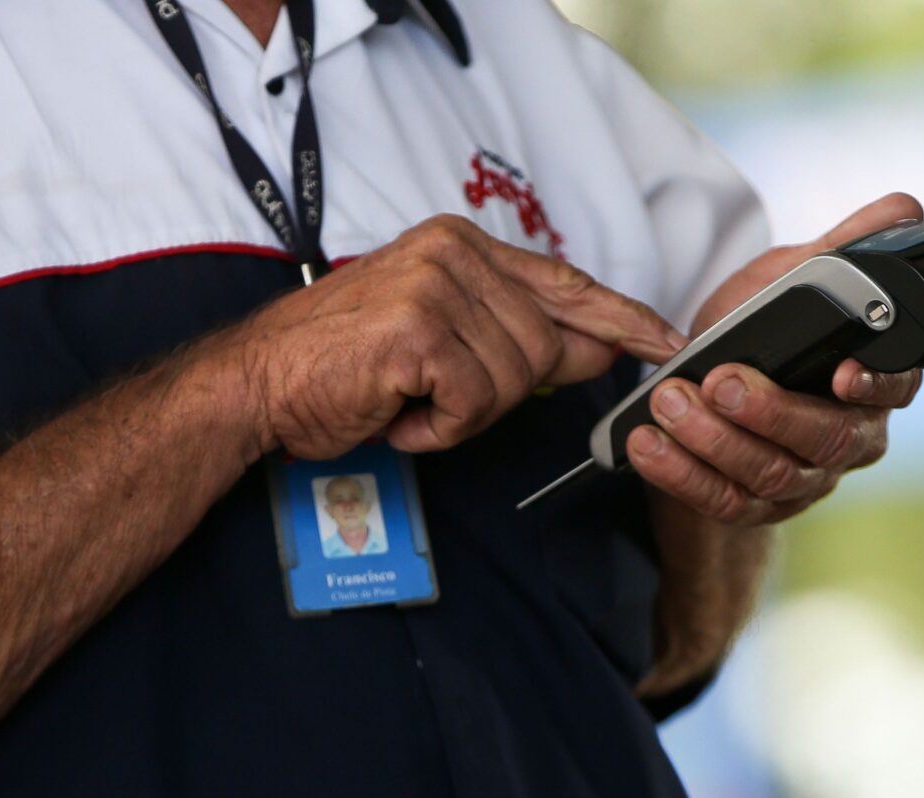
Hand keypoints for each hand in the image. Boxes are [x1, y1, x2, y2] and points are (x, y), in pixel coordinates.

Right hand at [232, 215, 686, 459]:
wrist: (258, 383)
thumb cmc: (343, 367)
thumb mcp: (440, 340)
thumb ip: (518, 336)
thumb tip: (599, 349)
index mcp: (461, 245)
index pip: (565, 283)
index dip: (621, 319)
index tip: (665, 341)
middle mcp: (453, 253)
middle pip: (544, 349)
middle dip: (499, 393)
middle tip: (432, 395)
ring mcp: (437, 287)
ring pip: (514, 380)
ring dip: (462, 413)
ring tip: (407, 398)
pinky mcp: (421, 332)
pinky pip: (474, 403)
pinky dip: (437, 427)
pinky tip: (397, 411)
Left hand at [630, 193, 923, 527]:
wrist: (712, 405)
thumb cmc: (762, 339)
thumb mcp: (793, 284)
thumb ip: (842, 249)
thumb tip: (902, 209)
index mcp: (871, 384)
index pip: (894, 388)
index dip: (874, 384)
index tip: (842, 373)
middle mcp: (848, 439)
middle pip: (826, 439)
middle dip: (771, 412)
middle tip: (721, 381)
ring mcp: (804, 481)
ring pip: (771, 474)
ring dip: (716, 441)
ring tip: (670, 403)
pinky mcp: (756, 509)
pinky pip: (724, 501)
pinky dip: (682, 475)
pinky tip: (648, 446)